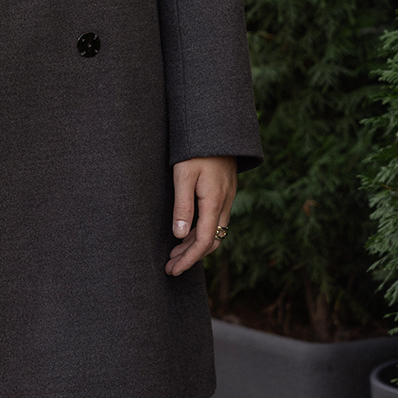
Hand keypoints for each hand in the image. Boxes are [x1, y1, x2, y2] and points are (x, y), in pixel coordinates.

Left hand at [165, 157, 235, 276]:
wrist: (217, 126)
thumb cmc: (196, 149)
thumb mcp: (183, 176)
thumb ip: (182, 206)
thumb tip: (178, 235)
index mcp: (215, 202)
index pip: (204, 242)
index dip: (189, 259)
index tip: (173, 270)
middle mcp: (225, 203)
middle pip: (211, 241)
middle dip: (191, 256)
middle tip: (170, 267)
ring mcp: (227, 197)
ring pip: (214, 231)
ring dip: (195, 244)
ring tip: (174, 253)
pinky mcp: (224, 191)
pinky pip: (215, 220)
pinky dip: (200, 231)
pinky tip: (186, 232)